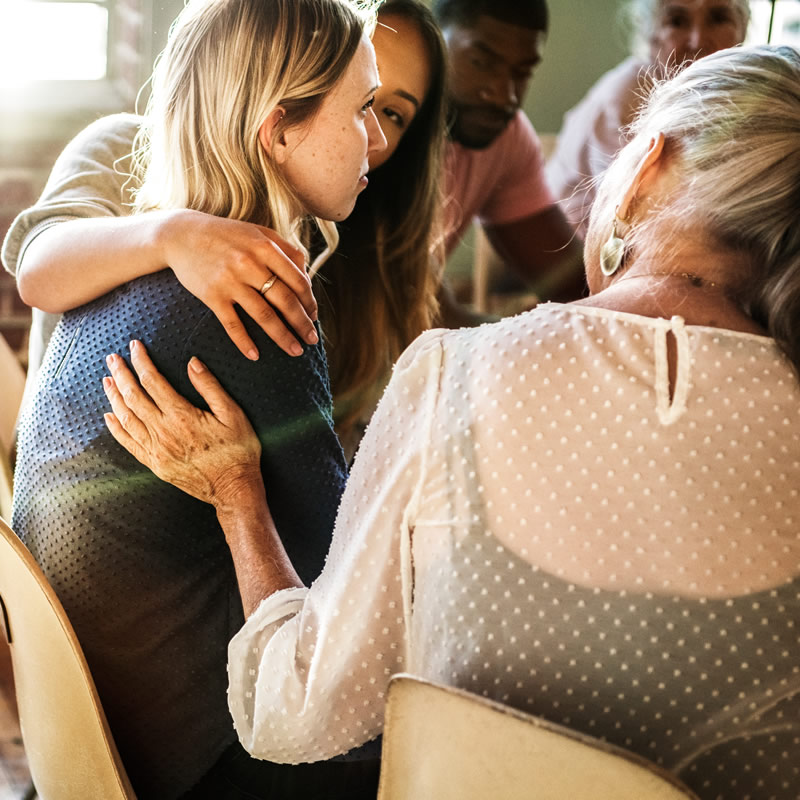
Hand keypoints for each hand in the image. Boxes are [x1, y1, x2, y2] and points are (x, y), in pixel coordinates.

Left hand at [103, 340, 263, 507]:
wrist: (234, 489)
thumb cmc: (238, 451)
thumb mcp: (233, 414)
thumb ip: (210, 387)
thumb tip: (192, 363)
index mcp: (182, 416)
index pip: (153, 382)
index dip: (142, 362)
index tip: (135, 347)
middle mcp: (164, 432)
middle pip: (134, 397)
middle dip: (121, 375)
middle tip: (112, 359)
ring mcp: (156, 450)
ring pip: (126, 418)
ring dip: (114, 397)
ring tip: (107, 380)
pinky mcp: (155, 464)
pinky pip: (128, 443)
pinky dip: (116, 428)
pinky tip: (109, 416)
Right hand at [160, 210, 318, 358]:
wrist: (182, 235)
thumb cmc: (227, 235)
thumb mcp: (258, 233)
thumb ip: (285, 250)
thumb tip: (307, 277)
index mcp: (265, 247)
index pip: (297, 280)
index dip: (309, 302)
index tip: (314, 317)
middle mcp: (250, 263)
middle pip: (285, 300)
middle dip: (302, 324)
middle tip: (312, 340)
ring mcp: (230, 280)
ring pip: (264, 315)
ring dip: (283, 337)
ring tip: (295, 351)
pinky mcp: (212, 295)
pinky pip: (232, 324)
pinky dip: (244, 342)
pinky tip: (255, 356)